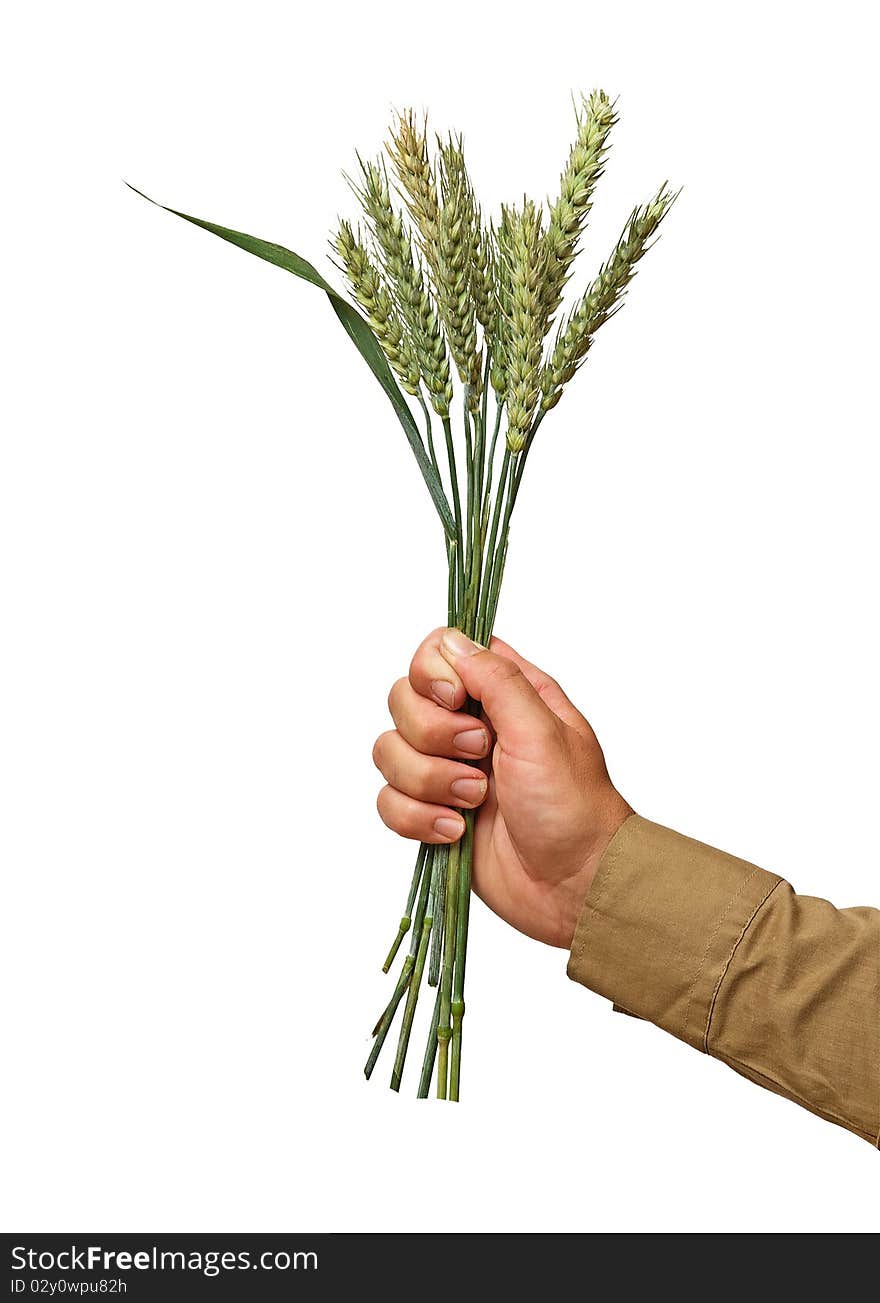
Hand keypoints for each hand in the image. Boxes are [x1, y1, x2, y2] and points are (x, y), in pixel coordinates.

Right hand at [372, 628, 631, 948]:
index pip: (437, 652)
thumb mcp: (543, 732)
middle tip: (480, 757)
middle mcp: (469, 724)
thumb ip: (496, 680)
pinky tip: (455, 832)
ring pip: (389, 751)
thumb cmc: (574, 807)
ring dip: (428, 781)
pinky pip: (388, 801)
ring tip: (474, 802)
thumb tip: (451, 641)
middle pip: (402, 699)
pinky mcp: (430, 812)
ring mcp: (446, 769)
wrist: (574, 885)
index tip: (456, 701)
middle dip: (433, 735)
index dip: (433, 675)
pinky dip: (416, 818)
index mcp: (502, 693)